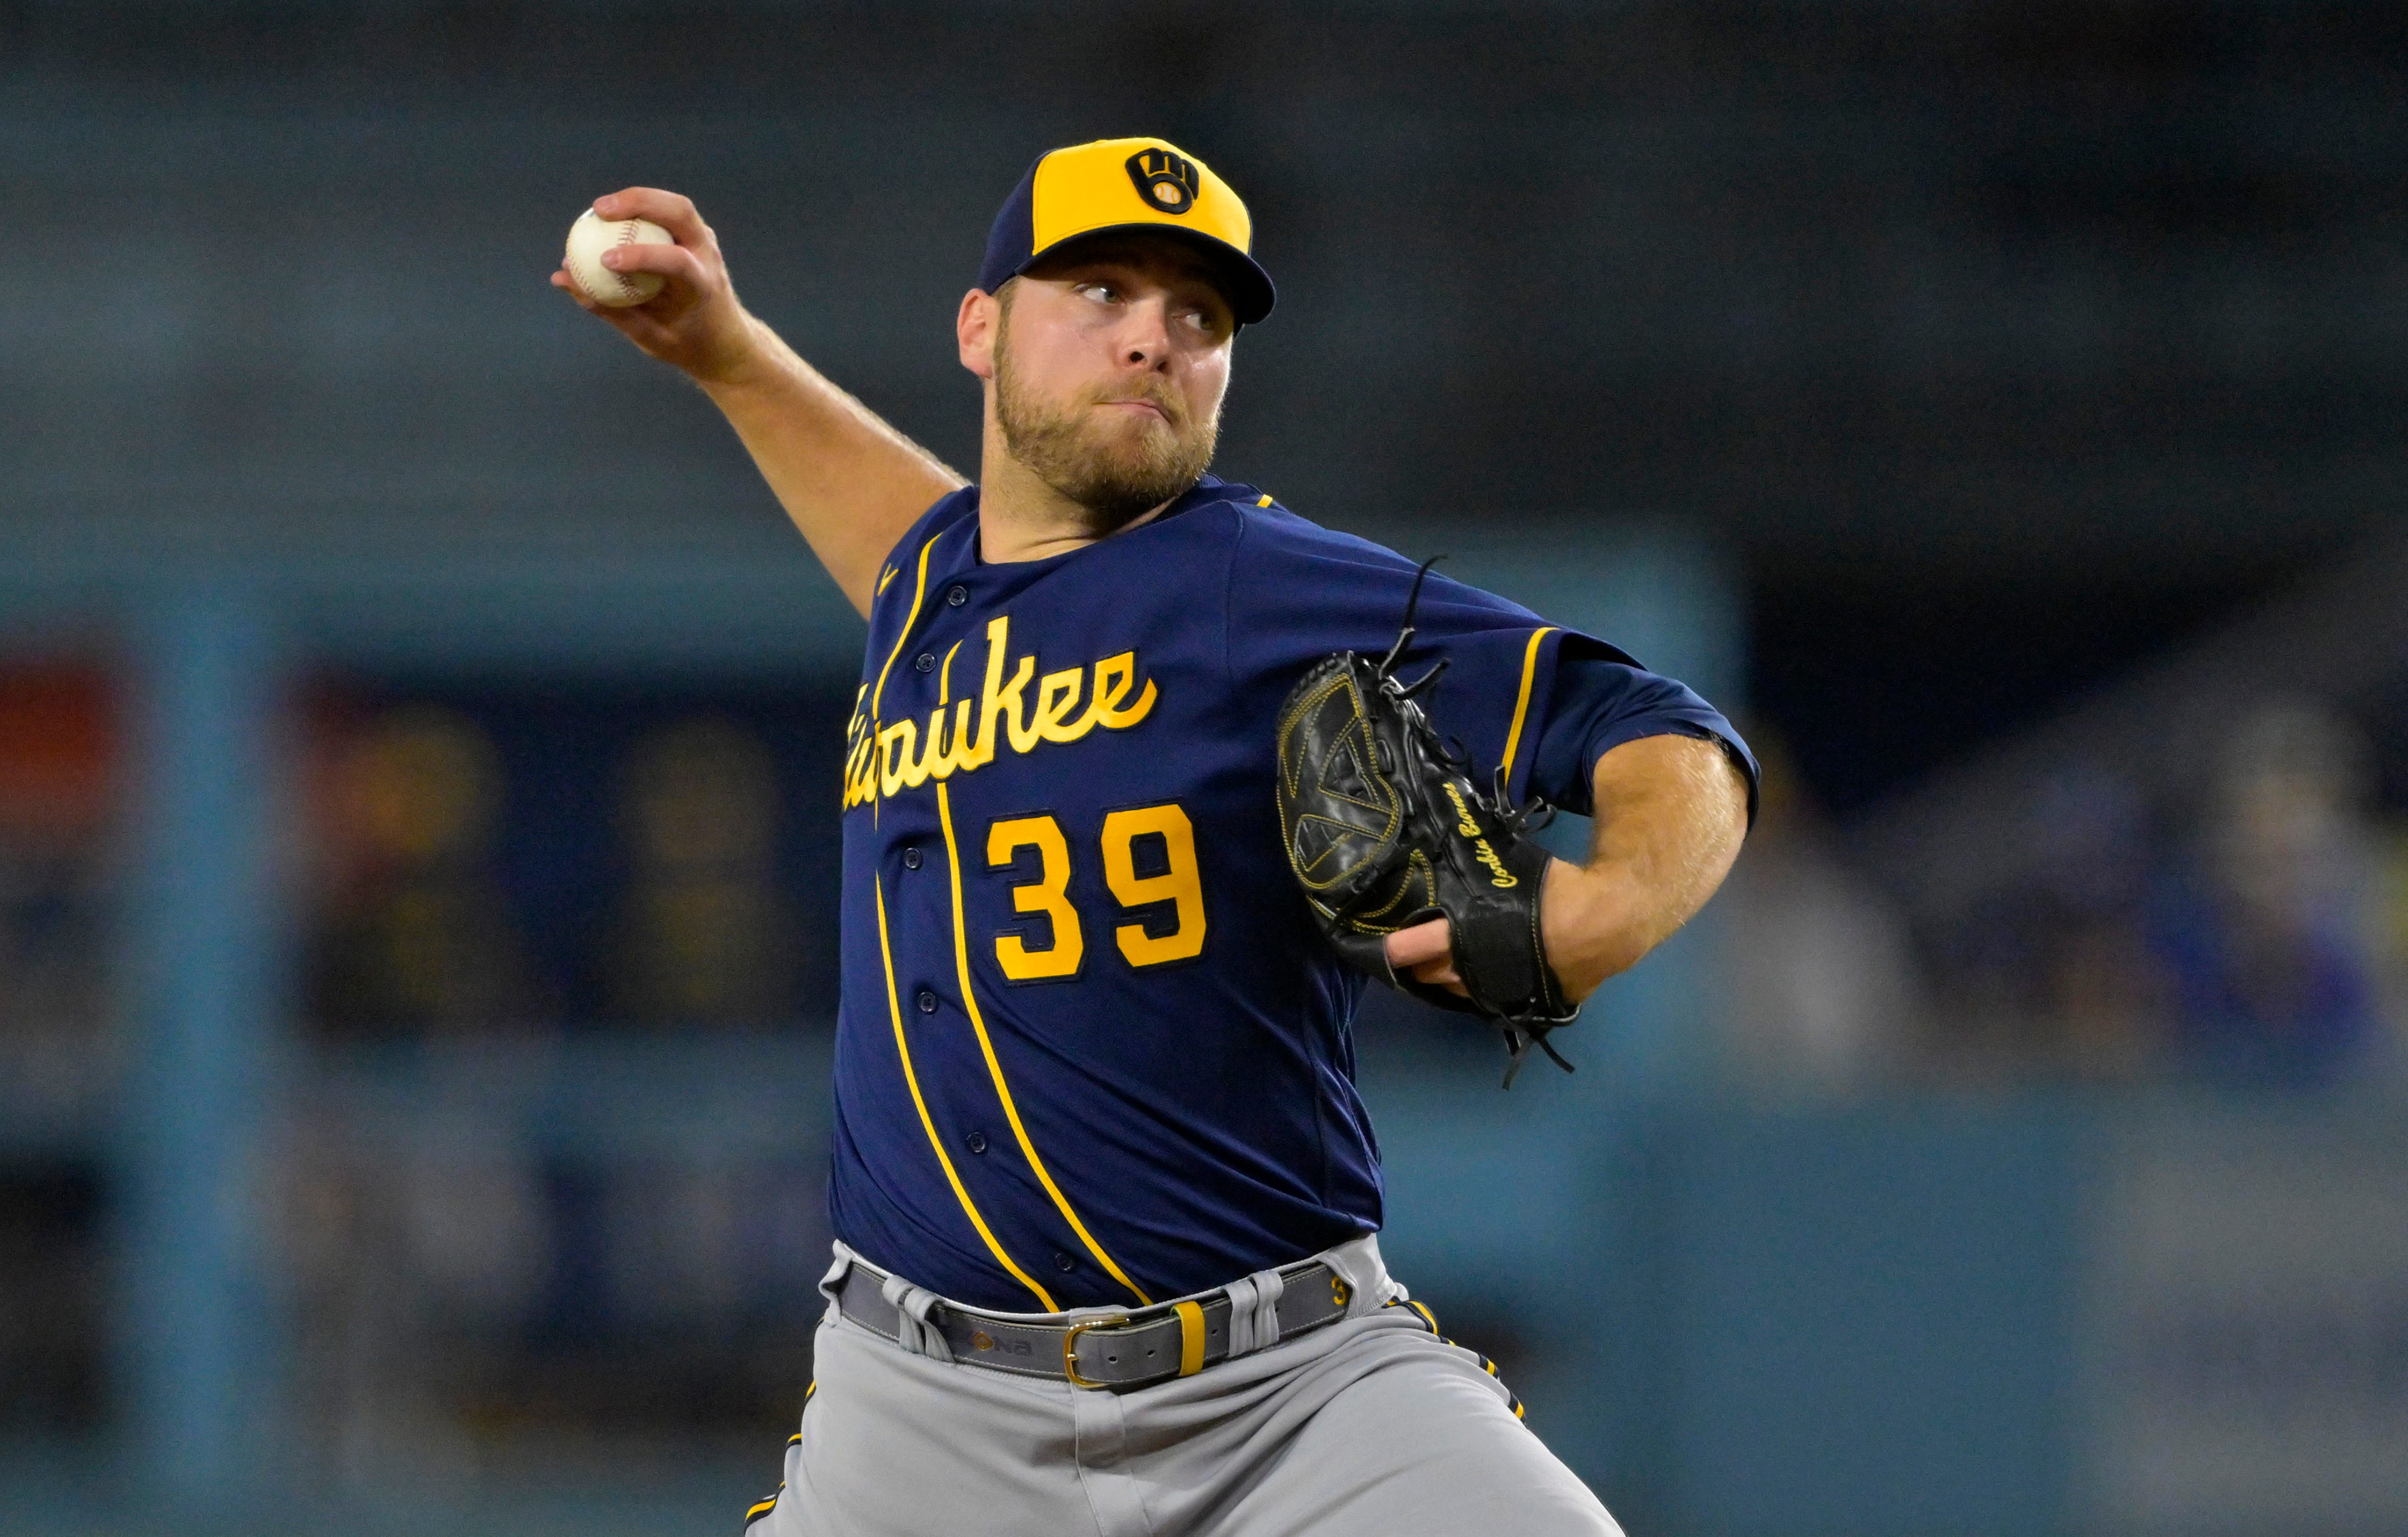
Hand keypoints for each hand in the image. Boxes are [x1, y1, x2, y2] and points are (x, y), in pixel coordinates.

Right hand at [551, 188, 761, 383]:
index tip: (605, 260)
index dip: (640, 256)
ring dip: (637, 199)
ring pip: (675, 204)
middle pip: (680, 212)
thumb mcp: (649, 338)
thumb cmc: (686, 343)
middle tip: (599, 210)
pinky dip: (640, 208)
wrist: (726, 340)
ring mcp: (705, 241)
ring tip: (600, 208)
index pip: (676, 261)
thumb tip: (563, 279)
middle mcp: (709, 257)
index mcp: (703, 286)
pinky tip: (611, 215)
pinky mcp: (695, 234)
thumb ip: (609, 309)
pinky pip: (666, 212)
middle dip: (639, 203)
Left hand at [1380, 858, 1631, 1004]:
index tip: (1387, 947)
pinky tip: (1475, 976)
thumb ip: (1479, 871)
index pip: (1420, 945)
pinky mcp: (1521, 1002)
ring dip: (1446, 979)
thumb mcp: (1512, 871)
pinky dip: (1477, 988)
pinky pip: (1487, 998)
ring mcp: (1499, 990)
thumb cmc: (1558, 890)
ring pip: (1458, 991)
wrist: (1610, 923)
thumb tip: (1456, 844)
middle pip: (1434, 974)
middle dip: (1420, 965)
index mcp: (1470, 934)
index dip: (1400, 948)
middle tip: (1411, 952)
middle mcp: (1477, 969)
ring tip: (1436, 965)